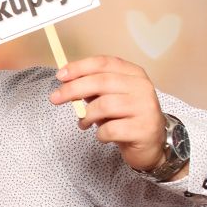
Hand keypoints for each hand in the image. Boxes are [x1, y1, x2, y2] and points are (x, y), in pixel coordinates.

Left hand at [49, 56, 166, 171]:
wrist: (151, 143)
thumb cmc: (126, 117)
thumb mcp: (110, 97)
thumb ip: (93, 88)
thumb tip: (66, 81)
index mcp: (134, 74)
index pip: (104, 63)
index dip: (79, 67)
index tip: (60, 75)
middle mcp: (142, 87)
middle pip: (101, 82)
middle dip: (73, 89)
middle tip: (55, 98)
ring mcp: (145, 108)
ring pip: (104, 106)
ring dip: (87, 116)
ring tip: (84, 123)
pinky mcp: (143, 129)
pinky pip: (110, 129)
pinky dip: (100, 134)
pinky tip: (103, 135)